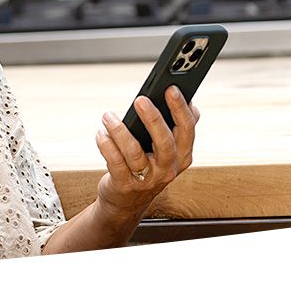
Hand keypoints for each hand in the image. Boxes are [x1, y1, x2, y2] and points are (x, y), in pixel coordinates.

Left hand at [92, 86, 200, 219]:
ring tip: (108, 116)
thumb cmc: (147, 166)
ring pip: (135, 152)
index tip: (171, 88)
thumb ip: (177, 128)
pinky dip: (106, 144)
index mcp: (183, 156)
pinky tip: (101, 133)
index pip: (187, 130)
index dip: (181, 109)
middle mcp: (168, 168)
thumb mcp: (167, 151)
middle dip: (153, 118)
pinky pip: (115, 162)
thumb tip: (189, 101)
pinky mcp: (125, 185)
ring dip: (120, 131)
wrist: (127, 201)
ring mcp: (147, 179)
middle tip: (140, 99)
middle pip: (165, 141)